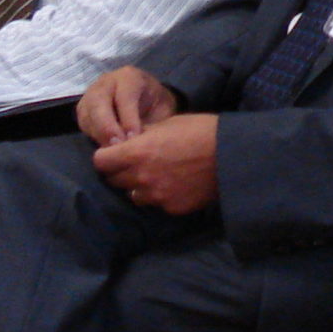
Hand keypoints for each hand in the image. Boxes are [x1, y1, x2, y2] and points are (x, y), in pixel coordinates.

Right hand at [79, 66, 179, 145]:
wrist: (148, 101)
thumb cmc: (156, 106)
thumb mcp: (162, 110)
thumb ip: (154, 122)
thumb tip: (144, 142)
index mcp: (130, 77)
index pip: (125, 96)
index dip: (128, 118)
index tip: (134, 137)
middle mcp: (107, 82)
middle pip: (99, 101)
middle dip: (107, 126)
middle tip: (117, 146)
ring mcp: (91, 94)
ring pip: (87, 112)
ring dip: (98, 133)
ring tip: (111, 150)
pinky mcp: (84, 109)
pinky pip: (83, 123)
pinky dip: (92, 136)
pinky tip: (105, 147)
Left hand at [90, 113, 219, 214]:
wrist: (232, 155)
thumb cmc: (201, 131)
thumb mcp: (168, 123)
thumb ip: (144, 134)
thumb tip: (129, 139)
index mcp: (137, 152)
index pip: (100, 161)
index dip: (106, 156)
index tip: (115, 153)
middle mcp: (141, 177)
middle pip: (114, 180)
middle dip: (121, 171)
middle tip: (137, 163)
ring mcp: (156, 196)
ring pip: (134, 195)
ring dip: (139, 186)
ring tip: (158, 175)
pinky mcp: (171, 208)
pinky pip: (156, 204)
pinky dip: (161, 196)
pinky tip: (176, 184)